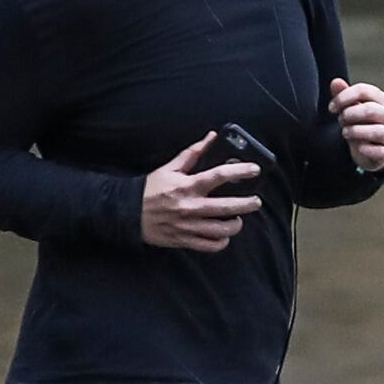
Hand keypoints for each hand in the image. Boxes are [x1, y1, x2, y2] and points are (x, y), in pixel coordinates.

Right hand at [141, 132, 260, 251]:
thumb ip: (193, 153)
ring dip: (236, 225)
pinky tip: (224, 235)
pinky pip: (209, 245)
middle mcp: (189, 207)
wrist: (127, 212)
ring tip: (238, 219)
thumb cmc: (150, 189)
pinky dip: (221, 242)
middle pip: (227, 207)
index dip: (240, 171)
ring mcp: (187, 226)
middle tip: (256, 201)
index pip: (219, 176)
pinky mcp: (184, 240)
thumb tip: (211, 137)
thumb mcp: (169, 168)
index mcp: (187, 186)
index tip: (255, 169)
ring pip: (221, 230)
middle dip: (247, 204)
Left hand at [329, 78, 383, 172]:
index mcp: (382, 99)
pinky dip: (365, 149)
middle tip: (340, 120)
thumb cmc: (359, 123)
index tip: (331, 107)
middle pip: (370, 109)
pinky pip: (378, 151)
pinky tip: (358, 147)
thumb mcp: (349, 107)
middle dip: (349, 114)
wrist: (366, 149)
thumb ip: (343, 94)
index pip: (363, 90)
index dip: (344, 97)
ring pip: (376, 130)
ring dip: (355, 131)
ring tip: (345, 132)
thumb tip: (336, 82)